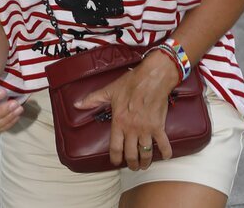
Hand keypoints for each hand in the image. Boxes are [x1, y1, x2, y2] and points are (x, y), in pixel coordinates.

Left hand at [74, 52, 178, 169]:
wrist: (153, 77)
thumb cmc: (132, 82)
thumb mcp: (110, 90)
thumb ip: (93, 99)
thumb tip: (77, 104)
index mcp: (119, 122)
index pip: (115, 147)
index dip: (115, 158)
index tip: (116, 162)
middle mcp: (132, 129)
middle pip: (131, 154)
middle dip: (132, 164)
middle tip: (133, 167)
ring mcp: (146, 129)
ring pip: (146, 153)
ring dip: (145, 162)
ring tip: (144, 165)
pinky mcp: (159, 126)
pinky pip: (163, 144)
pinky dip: (165, 152)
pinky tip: (165, 156)